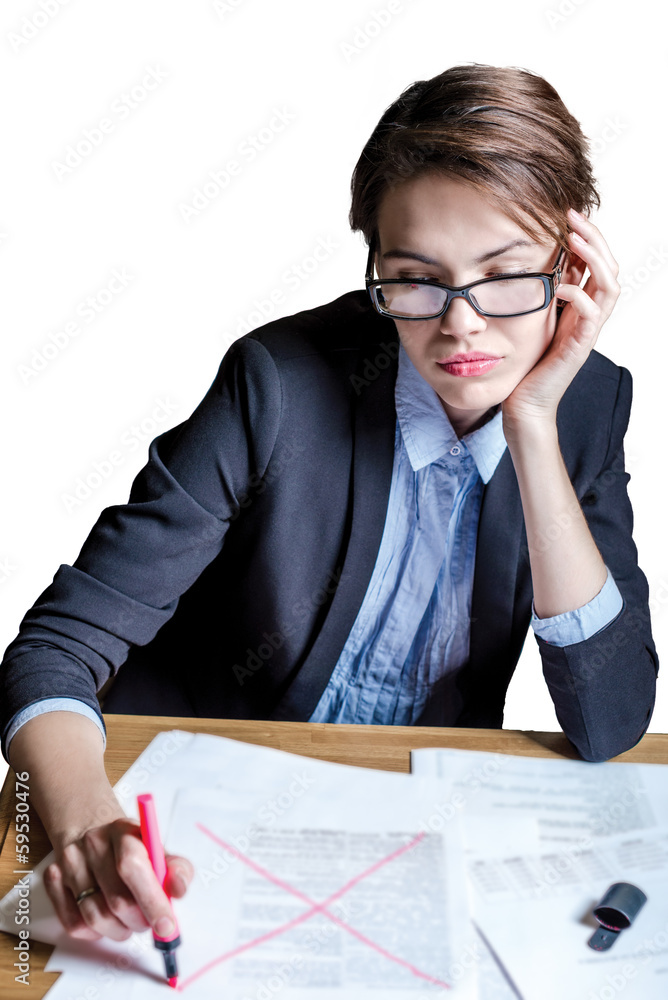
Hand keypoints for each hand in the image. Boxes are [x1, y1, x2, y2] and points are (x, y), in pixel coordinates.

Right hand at [44, 815, 193, 941]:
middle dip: (140, 921)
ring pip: (95, 918)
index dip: (151, 900)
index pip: (133, 866)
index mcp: (123, 830)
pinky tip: (106, 917)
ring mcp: (69, 861)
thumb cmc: (132, 849)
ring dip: (119, 930)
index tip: (166, 925)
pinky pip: (74, 924)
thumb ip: (176, 870)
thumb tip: (178, 890)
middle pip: (116, 900)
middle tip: (149, 922)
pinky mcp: (53, 879)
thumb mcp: (159, 851)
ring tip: (128, 919)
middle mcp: (93, 842)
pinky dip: (95, 931)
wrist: (95, 834)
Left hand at [502, 208, 620, 428]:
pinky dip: (579, 295)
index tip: (568, 213)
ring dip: (595, 257)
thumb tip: (531, 258)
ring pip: (610, 285)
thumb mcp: (532, 316)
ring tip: (575, 238)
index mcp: (580, 305)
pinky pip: (591, 313)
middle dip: (594, 236)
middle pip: (609, 266)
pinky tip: (560, 287)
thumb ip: (539, 291)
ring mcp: (588, 331)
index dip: (588, 235)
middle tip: (574, 215)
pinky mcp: (580, 346)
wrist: (525, 404)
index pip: (597, 261)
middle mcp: (589, 315)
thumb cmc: (526, 362)